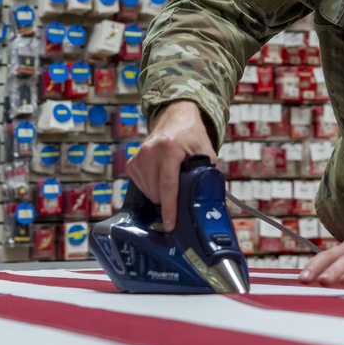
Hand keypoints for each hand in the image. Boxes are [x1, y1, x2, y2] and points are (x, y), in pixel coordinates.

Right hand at [127, 101, 215, 231]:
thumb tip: (210, 200)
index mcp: (170, 148)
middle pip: (157, 192)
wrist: (175, 119)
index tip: (170, 225)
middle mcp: (150, 151)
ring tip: (171, 181)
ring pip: (148, 192)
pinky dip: (151, 188)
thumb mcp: (207, 152)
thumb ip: (208, 173)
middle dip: (169, 200)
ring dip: (160, 194)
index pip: (168, 185)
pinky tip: (160, 178)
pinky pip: (140, 186)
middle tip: (182, 192)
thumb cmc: (192, 137)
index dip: (170, 208)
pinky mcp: (132, 162)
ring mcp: (139, 156)